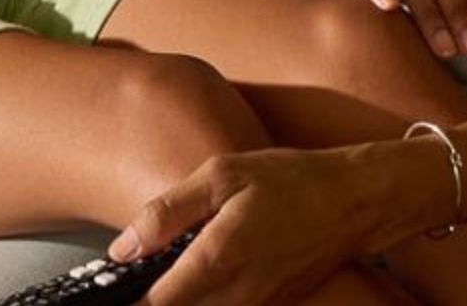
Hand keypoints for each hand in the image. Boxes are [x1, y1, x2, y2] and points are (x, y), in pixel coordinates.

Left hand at [121, 143, 443, 305]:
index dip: (129, 299)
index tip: (109, 290)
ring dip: (180, 300)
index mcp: (219, 259)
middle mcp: (239, 294)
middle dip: (152, 301)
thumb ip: (167, 212)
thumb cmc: (292, 179)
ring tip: (169, 275)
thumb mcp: (222, 175)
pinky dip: (208, 300)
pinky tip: (202, 278)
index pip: (155, 304)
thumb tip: (121, 247)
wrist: (357, 201)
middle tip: (137, 279)